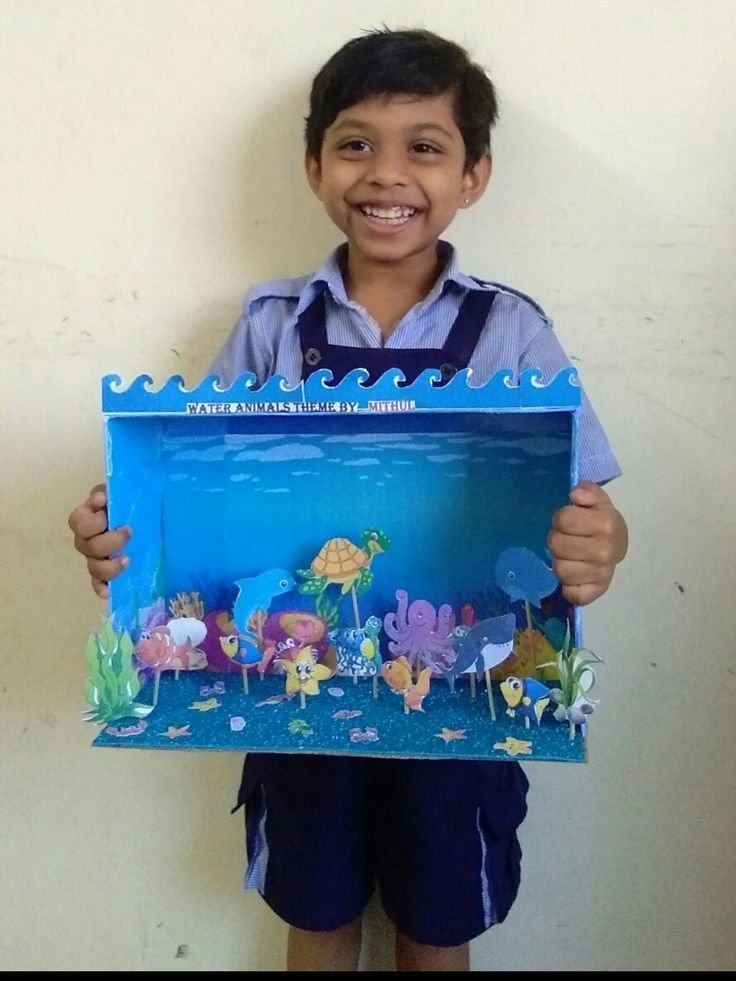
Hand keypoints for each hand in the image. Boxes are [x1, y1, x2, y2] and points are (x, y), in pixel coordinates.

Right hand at [67, 484, 130, 598]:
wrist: (144, 513)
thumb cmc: (129, 500)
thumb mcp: (121, 490)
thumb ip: (112, 490)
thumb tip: (102, 496)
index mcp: (87, 518)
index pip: (78, 522)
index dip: (91, 521)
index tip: (107, 513)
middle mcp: (86, 539)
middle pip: (88, 547)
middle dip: (109, 541)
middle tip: (129, 531)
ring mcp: (95, 558)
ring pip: (94, 568)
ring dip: (109, 566)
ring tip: (128, 559)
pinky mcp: (106, 573)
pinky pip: (98, 584)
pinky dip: (101, 589)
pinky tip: (109, 592)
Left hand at [547, 481, 627, 606]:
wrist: (619, 545)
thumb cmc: (602, 521)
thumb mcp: (598, 501)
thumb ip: (588, 492)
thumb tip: (576, 495)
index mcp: (606, 525)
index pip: (562, 519)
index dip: (561, 518)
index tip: (568, 522)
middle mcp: (604, 551)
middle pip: (556, 545)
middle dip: (557, 540)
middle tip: (567, 539)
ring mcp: (601, 574)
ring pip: (559, 570)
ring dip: (560, 561)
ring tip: (570, 555)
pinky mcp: (597, 591)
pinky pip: (571, 594)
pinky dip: (568, 586)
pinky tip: (574, 575)